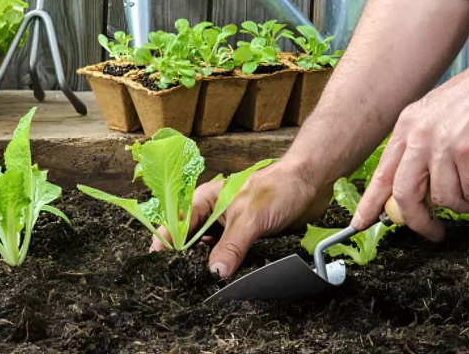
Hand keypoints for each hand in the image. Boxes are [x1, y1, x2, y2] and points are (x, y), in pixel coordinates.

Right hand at [150, 162, 332, 277]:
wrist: (311, 183)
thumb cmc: (278, 188)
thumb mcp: (249, 219)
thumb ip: (231, 246)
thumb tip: (214, 273)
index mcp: (206, 200)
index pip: (177, 224)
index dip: (166, 244)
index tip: (157, 265)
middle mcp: (214, 213)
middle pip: (190, 240)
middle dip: (185, 259)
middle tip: (179, 282)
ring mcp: (229, 226)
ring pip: (210, 250)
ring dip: (206, 265)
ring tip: (198, 286)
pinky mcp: (246, 237)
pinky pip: (229, 255)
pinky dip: (225, 266)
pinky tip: (223, 280)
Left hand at [353, 52, 468, 240]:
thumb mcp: (439, 115)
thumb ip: (424, 145)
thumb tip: (422, 183)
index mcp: (407, 126)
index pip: (382, 173)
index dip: (370, 203)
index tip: (360, 223)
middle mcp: (419, 135)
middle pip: (405, 195)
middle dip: (418, 221)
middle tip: (434, 232)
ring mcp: (442, 145)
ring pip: (446, 200)